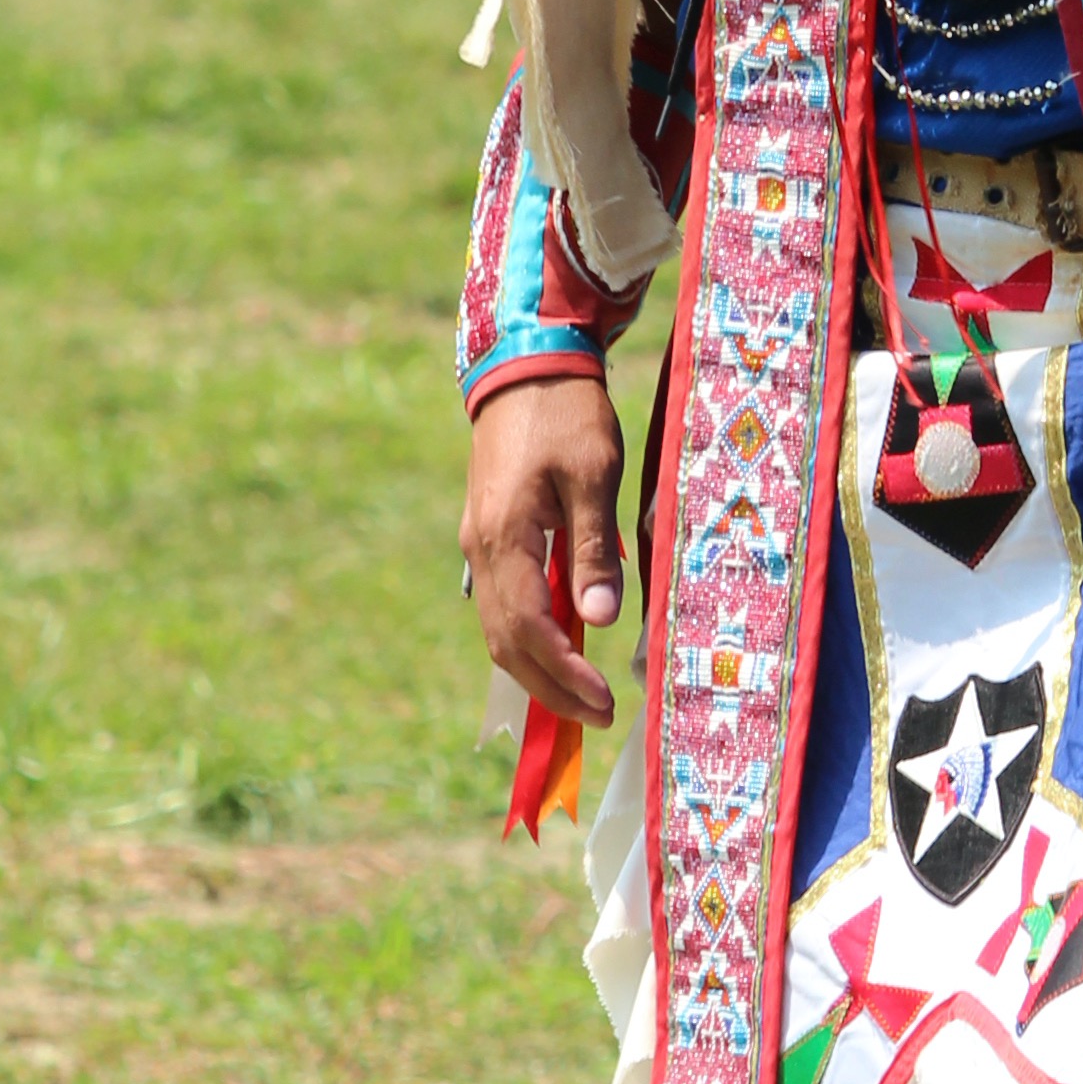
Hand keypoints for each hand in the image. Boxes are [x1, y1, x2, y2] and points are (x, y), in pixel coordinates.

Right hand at [463, 371, 627, 728]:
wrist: (525, 367)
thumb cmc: (567, 415)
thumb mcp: (593, 475)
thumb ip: (592, 549)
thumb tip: (597, 621)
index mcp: (505, 538)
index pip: (529, 629)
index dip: (565, 673)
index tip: (602, 702)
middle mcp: (482, 550)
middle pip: (506, 644)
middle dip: (549, 689)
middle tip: (596, 717)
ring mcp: (480, 545)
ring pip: (499, 629)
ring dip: (537, 671)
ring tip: (581, 698)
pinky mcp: (489, 537)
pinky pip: (501, 606)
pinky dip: (529, 640)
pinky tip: (562, 650)